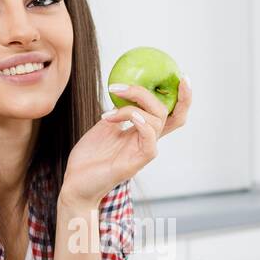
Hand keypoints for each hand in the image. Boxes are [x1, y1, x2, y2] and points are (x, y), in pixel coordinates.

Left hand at [60, 78, 192, 207]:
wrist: (75, 182)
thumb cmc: (89, 157)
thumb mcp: (104, 125)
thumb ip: (118, 109)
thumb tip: (123, 88)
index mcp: (142, 131)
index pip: (171, 113)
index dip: (182, 97)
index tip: (183, 77)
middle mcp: (147, 140)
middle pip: (167, 112)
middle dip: (148, 93)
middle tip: (122, 87)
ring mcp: (143, 152)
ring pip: (157, 121)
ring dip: (131, 108)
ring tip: (107, 113)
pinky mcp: (137, 163)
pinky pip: (150, 141)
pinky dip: (142, 124)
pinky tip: (129, 117)